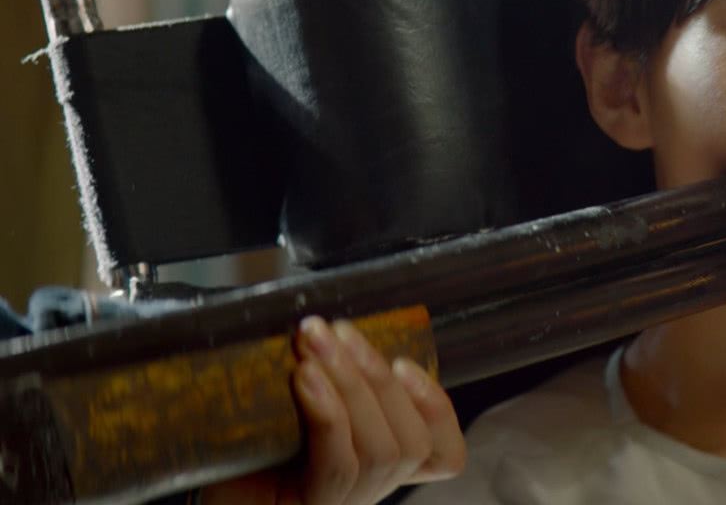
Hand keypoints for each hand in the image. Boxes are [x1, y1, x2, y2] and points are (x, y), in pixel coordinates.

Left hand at [202, 317, 465, 504]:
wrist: (199, 496)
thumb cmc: (236, 452)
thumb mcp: (292, 407)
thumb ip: (323, 378)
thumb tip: (327, 324)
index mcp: (374, 463)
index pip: (440, 451)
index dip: (437, 408)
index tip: (405, 364)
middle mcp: (366, 488)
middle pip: (411, 442)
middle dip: (377, 375)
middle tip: (335, 331)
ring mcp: (341, 502)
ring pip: (381, 449)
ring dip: (352, 385)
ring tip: (314, 346)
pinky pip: (338, 464)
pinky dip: (329, 414)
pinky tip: (307, 379)